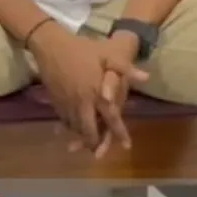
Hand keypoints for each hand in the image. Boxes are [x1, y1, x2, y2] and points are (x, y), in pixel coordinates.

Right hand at [30, 22, 147, 151]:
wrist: (50, 44)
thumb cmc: (81, 49)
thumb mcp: (107, 54)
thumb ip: (125, 68)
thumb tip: (146, 77)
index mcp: (97, 93)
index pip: (111, 119)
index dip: (120, 133)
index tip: (127, 146)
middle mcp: (82, 103)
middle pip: (89, 130)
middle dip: (95, 142)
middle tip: (99, 151)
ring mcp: (67, 103)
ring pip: (75, 127)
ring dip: (82, 136)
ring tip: (87, 143)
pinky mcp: (55, 100)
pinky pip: (64, 119)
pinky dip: (70, 126)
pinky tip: (73, 127)